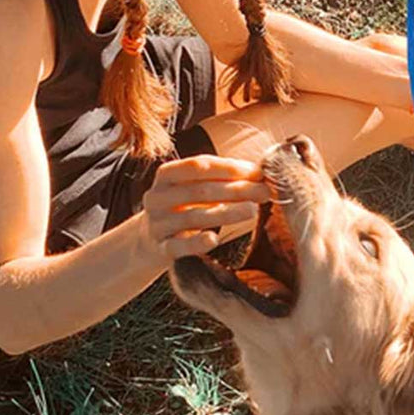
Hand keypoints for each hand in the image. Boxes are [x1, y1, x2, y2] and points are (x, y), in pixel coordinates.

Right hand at [140, 155, 269, 260]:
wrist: (149, 238)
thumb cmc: (183, 205)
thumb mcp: (193, 186)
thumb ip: (220, 178)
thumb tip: (260, 174)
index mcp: (166, 175)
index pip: (198, 166)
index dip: (229, 168)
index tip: (257, 172)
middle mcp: (157, 197)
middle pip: (199, 191)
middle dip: (236, 190)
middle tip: (264, 192)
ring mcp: (157, 223)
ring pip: (193, 217)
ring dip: (226, 213)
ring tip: (253, 210)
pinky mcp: (160, 248)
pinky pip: (179, 246)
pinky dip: (196, 243)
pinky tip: (214, 240)